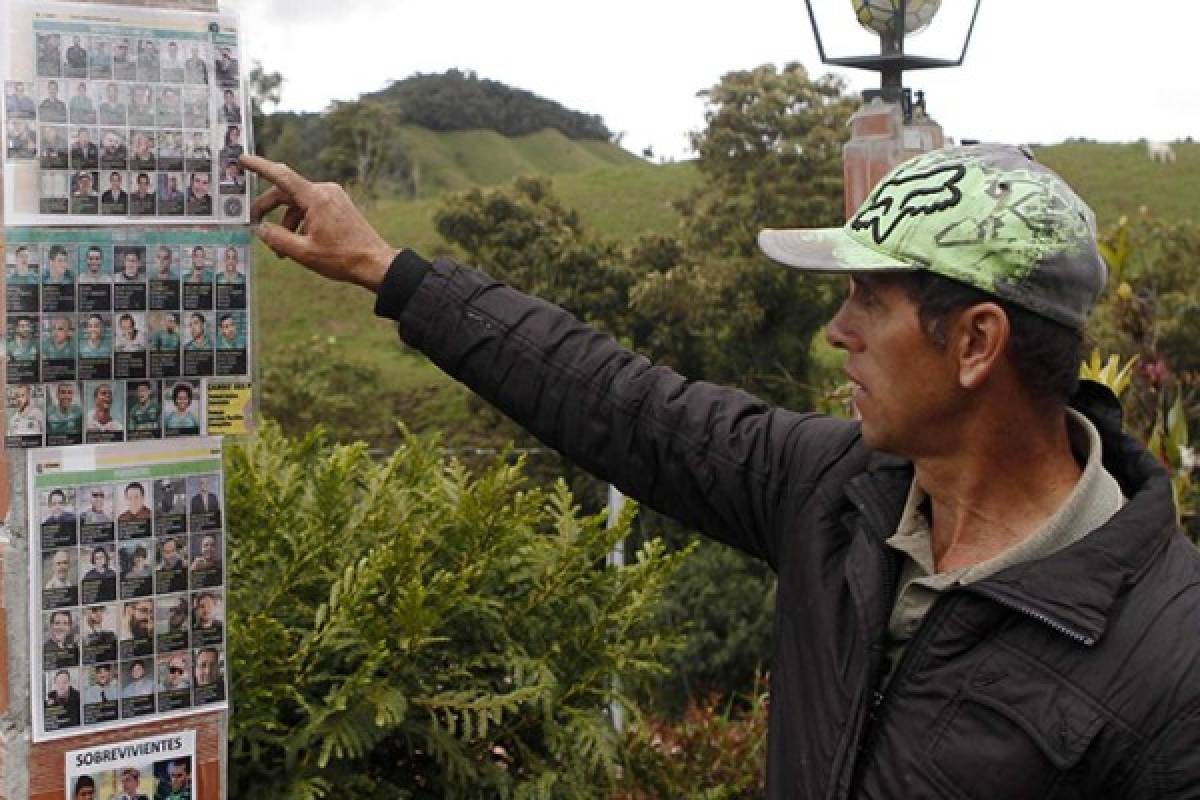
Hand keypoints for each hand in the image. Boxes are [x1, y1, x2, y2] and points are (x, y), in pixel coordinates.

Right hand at [240, 154, 394, 290]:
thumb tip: (261, 229)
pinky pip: (311, 208)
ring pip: (298, 203)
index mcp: (316, 198)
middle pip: (286, 192)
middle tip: (254, 223)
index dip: (259, 167)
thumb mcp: (303, 253)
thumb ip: (277, 239)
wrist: (376, 264)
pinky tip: (297, 243)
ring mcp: (333, 197)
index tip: (242, 159)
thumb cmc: (343, 259)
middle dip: (268, 208)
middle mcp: (325, 191)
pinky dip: (300, 222)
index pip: (281, 176)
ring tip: (280, 249)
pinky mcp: (338, 205)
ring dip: (285, 222)